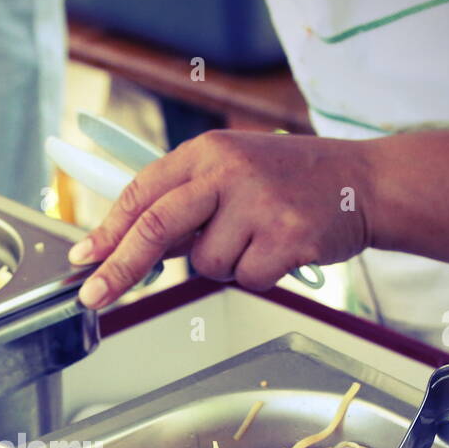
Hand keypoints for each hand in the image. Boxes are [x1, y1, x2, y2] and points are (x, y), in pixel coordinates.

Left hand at [67, 129, 375, 308]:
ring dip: (225, 265)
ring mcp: (258, 204)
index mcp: (208, 151)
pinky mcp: (285, 238)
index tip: (82, 257)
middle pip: (155, 226)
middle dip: (119, 268)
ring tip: (259, 238)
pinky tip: (281, 250)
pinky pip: (245, 279)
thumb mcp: (235, 172)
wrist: (366, 183)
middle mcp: (229, 171)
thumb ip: (188, 204)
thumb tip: (132, 244)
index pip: (143, 192)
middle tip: (92, 296)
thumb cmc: (295, 181)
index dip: (107, 229)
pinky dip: (258, 275)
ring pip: (206, 265)